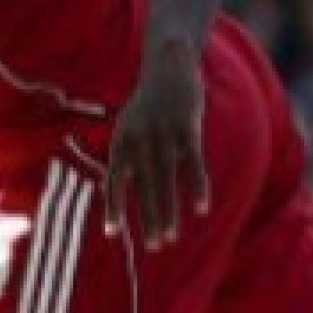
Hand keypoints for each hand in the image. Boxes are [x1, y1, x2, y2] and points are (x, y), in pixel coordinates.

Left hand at [105, 36, 209, 248]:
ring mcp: (163, 134)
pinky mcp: (187, 129)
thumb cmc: (147, 104)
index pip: (115, 180)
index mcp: (122, 142)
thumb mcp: (128, 126)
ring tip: (171, 237)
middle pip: (144, 187)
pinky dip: (197, 187)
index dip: (113, 207)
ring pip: (166, 181)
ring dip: (168, 212)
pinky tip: (200, 207)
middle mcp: (139, 140)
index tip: (112, 234)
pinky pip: (193, 164)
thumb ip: (125, 156)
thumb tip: (114, 188)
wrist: (168, 66)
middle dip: (149, 219)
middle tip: (155, 246)